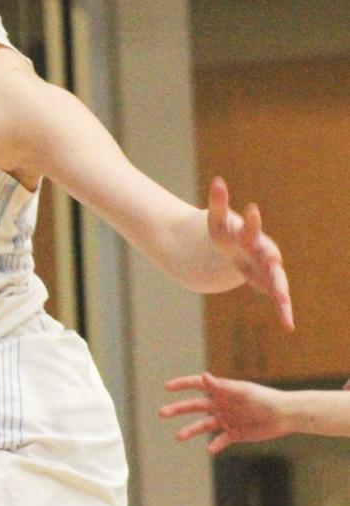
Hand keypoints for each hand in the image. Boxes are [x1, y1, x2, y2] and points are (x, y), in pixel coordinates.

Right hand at [160, 372, 291, 452]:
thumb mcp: (243, 392)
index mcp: (221, 391)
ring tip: (178, 436)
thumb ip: (222, 386)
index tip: (167, 387)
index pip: (197, 385)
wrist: (285, 415)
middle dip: (177, 409)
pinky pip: (220, 440)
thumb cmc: (265, 399)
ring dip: (190, 430)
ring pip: (203, 425)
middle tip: (161, 413)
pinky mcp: (235, 433)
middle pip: (194, 406)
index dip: (181, 385)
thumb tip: (203, 376)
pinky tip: (210, 449)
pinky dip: (215, 445)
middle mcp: (220, 404)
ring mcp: (226, 419)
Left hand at [206, 177, 291, 329]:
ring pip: (277, 282)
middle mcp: (263, 254)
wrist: (234, 249)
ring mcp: (266, 270)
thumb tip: (218, 180)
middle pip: (269, 260)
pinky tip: (289, 325)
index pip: (249, 230)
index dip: (250, 221)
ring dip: (281, 293)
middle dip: (271, 263)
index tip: (251, 209)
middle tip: (275, 263)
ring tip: (286, 308)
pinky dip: (283, 309)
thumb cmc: (225, 234)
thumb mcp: (215, 221)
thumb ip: (218, 202)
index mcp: (249, 237)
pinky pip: (276, 297)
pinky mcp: (266, 283)